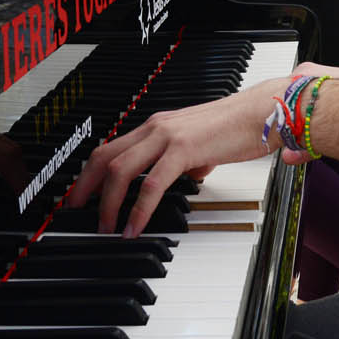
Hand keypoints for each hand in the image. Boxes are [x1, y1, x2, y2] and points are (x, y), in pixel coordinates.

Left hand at [67, 80, 283, 235]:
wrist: (264, 111)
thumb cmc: (239, 127)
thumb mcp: (204, 146)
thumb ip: (189, 159)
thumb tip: (188, 174)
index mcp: (157, 126)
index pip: (111, 148)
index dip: (89, 173)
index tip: (80, 195)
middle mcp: (156, 127)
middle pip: (104, 156)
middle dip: (84, 187)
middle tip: (74, 212)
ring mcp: (167, 136)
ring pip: (120, 169)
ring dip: (107, 202)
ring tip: (104, 226)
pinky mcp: (183, 149)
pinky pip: (152, 183)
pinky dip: (138, 209)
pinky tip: (135, 226)